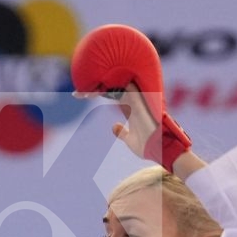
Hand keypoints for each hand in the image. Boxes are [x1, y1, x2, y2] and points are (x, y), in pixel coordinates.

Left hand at [69, 24, 189, 170]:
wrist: (160, 150)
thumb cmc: (149, 146)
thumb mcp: (130, 140)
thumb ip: (122, 132)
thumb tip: (114, 126)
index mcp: (131, 107)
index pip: (111, 94)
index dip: (97, 93)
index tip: (81, 96)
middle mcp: (133, 101)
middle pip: (111, 88)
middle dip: (93, 89)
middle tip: (76, 94)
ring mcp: (136, 100)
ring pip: (115, 86)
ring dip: (98, 88)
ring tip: (80, 93)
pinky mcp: (138, 102)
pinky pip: (122, 89)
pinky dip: (109, 89)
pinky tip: (96, 87)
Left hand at [107, 84, 192, 173]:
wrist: (160, 151)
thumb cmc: (148, 147)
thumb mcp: (130, 140)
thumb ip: (122, 133)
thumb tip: (114, 126)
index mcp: (134, 115)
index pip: (123, 100)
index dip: (115, 93)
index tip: (106, 86)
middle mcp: (138, 110)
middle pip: (126, 93)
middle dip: (118, 85)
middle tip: (108, 75)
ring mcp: (141, 109)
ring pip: (130, 92)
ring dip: (123, 84)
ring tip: (114, 72)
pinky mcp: (143, 111)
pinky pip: (135, 97)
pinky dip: (130, 90)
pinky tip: (124, 81)